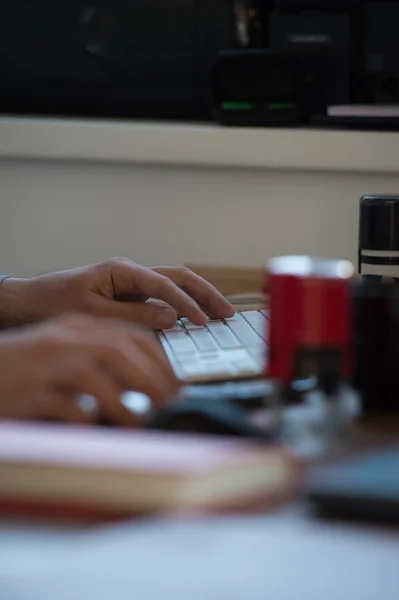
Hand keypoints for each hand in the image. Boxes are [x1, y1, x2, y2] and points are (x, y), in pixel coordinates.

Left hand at [0, 259, 234, 329]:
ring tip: (220, 314)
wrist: (33, 302)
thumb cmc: (57, 303)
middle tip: (226, 314)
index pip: (164, 285)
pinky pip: (163, 298)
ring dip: (198, 298)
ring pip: (175, 284)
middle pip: (178, 277)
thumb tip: (171, 319)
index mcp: (122, 271)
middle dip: (205, 294)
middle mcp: (132, 274)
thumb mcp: (93, 314)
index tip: (202, 321)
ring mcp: (133, 284)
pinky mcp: (132, 296)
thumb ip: (133, 316)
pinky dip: (182, 307)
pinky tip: (195, 319)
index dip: (185, 303)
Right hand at [0, 314, 178, 424]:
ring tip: (141, 422)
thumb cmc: (30, 366)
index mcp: (78, 327)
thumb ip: (102, 359)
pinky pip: (66, 407)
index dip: (159, 361)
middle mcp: (64, 341)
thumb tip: (143, 383)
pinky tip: (100, 430)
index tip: (176, 384)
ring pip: (93, 377)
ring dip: (123, 403)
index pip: (129, 337)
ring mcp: (45, 365)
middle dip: (151, 380)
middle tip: (170, 405)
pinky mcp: (29, 393)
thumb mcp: (67, 351)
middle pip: (117, 353)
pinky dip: (88, 419)